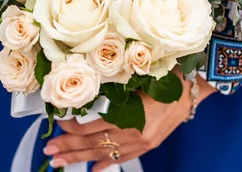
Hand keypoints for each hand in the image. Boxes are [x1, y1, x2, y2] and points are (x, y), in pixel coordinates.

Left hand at [44, 74, 215, 170]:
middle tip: (49, 151)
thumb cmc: (165, 78)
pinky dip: (106, 164)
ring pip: (105, 154)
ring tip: (60, 162)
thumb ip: (112, 95)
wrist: (191, 89)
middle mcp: (135, 135)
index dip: (72, 129)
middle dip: (69, 148)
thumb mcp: (135, 82)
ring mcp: (142, 143)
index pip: (92, 128)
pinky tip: (93, 170)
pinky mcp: (148, 145)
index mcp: (131, 117)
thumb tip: (86, 101)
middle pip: (95, 145)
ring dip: (80, 158)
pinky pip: (123, 158)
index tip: (57, 124)